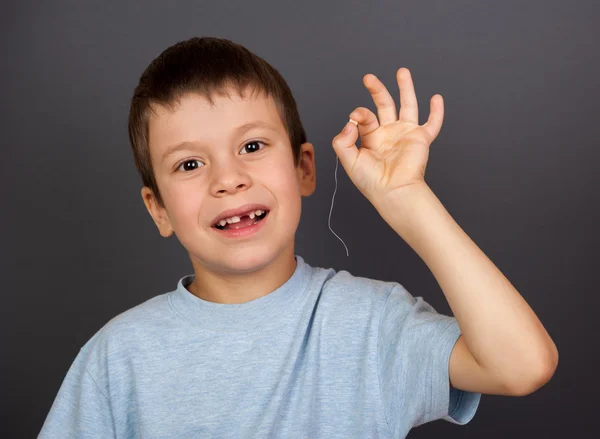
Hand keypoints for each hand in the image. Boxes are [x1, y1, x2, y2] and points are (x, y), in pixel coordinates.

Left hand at [331, 68, 443, 201]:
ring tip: (402, 72)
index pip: (364, 116)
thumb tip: (350, 121)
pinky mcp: (420, 139)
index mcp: (371, 137)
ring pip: (407, 106)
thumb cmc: (371, 182)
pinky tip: (436, 98)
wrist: (392, 191)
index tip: (356, 118)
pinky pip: (432, 123)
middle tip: (368, 78)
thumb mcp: (348, 160)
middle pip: (384, 104)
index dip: (359, 113)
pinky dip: (436, 112)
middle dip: (377, 90)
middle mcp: (388, 133)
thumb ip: (342, 140)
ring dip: (405, 88)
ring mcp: (405, 134)